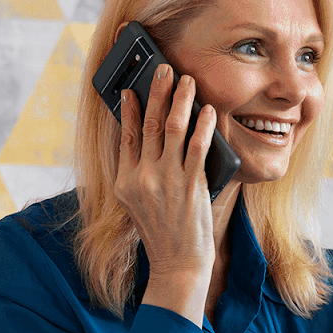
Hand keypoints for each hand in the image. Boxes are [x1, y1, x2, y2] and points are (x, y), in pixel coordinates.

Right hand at [116, 63, 218, 322]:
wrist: (177, 264)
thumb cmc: (162, 233)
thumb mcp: (137, 204)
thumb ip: (139, 173)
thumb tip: (149, 137)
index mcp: (125, 182)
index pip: (127, 136)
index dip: (130, 109)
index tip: (131, 87)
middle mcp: (142, 178)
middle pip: (150, 124)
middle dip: (157, 92)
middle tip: (164, 68)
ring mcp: (166, 181)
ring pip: (173, 129)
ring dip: (181, 100)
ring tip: (187, 81)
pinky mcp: (190, 186)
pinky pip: (197, 146)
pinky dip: (202, 124)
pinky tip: (207, 110)